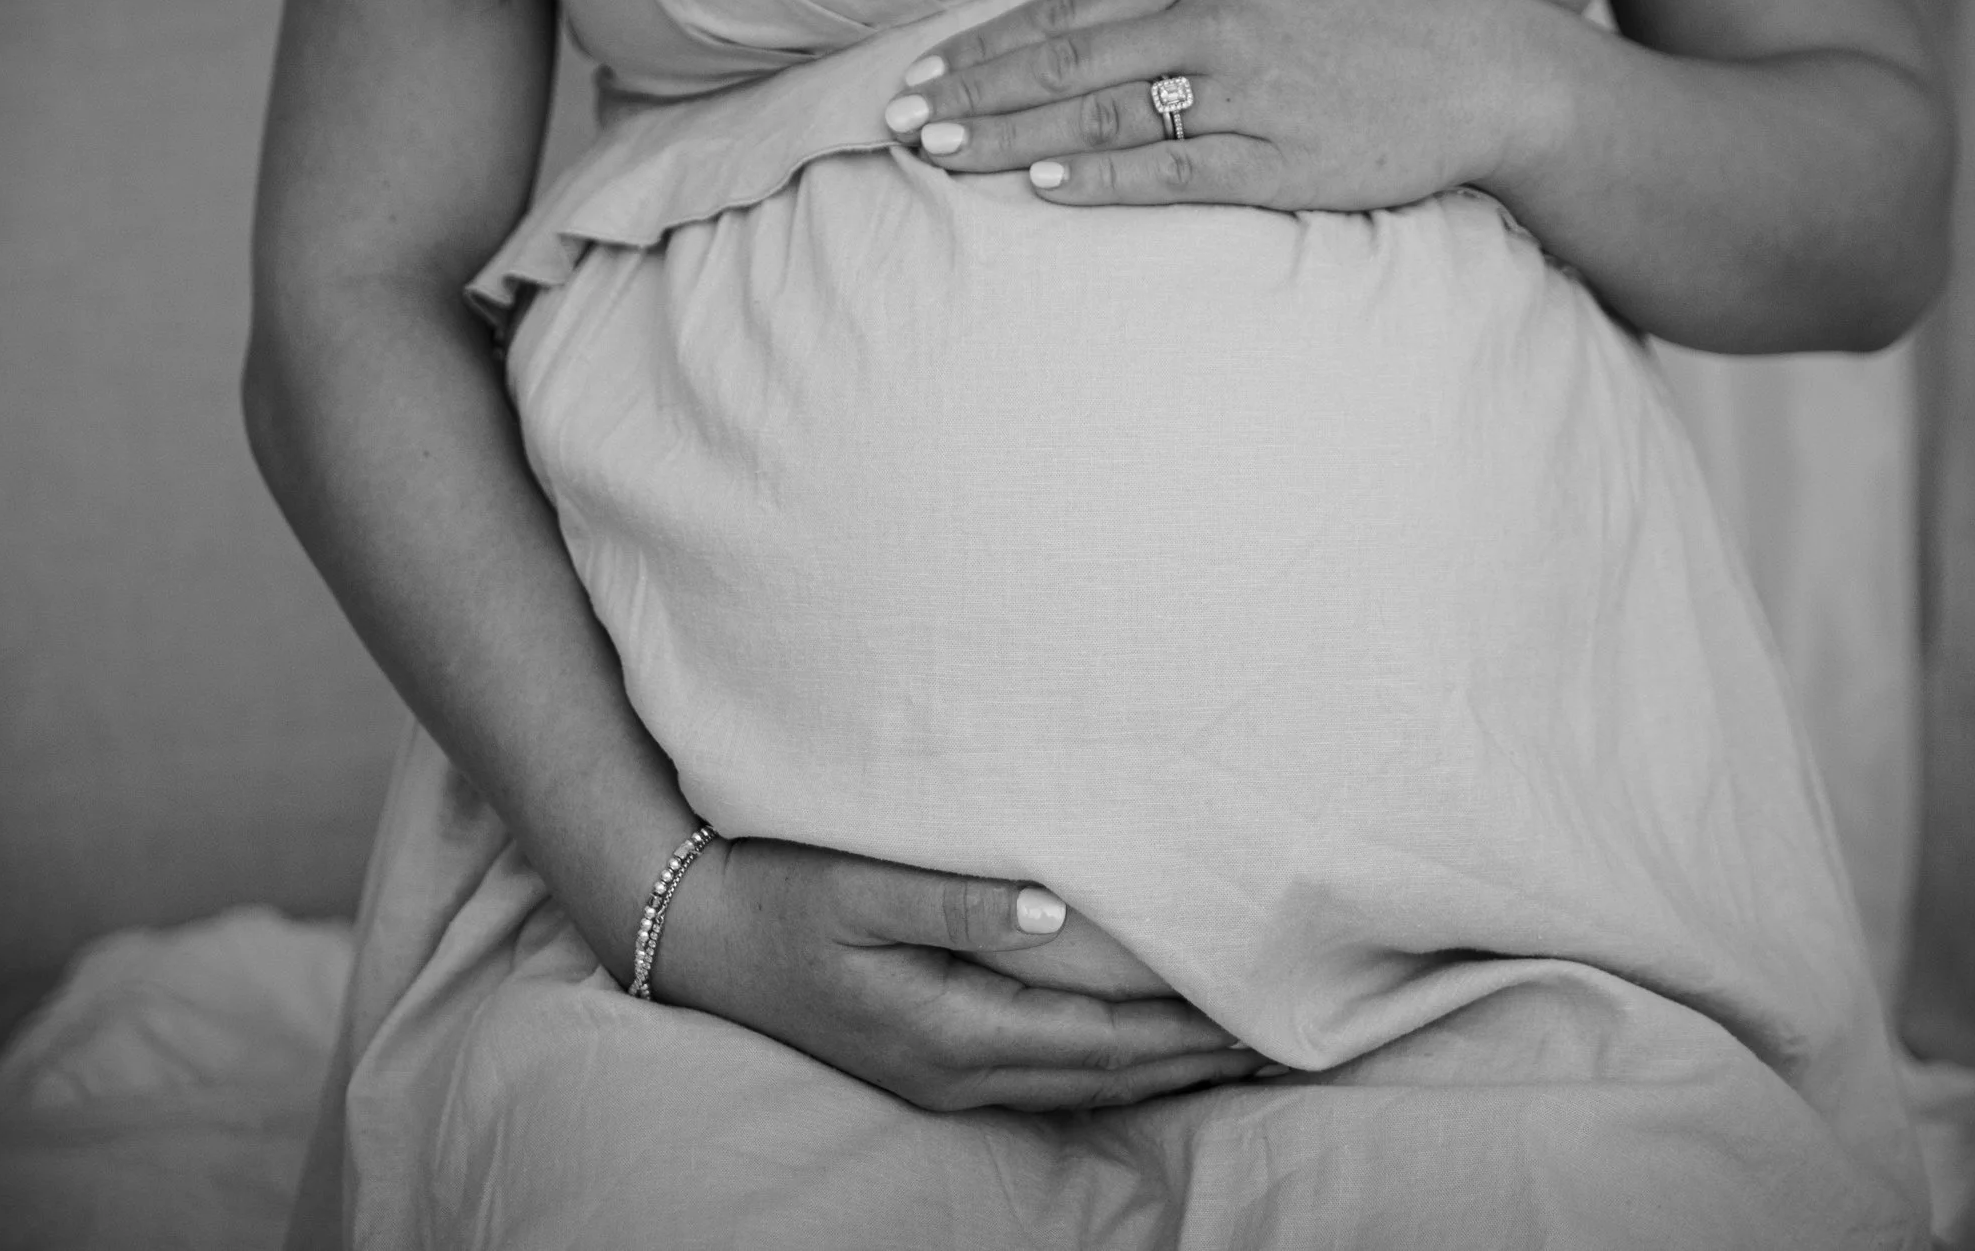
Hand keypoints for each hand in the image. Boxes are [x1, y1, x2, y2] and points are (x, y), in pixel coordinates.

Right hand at [655, 837, 1264, 1112]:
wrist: (692, 932)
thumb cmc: (776, 893)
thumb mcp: (859, 888)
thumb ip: (955, 902)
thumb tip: (1050, 912)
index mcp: (950, 1031)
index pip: (1101, 1041)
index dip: (1185, 1032)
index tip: (1260, 1012)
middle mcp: (955, 1073)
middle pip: (1105, 1076)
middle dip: (1195, 1060)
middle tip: (1282, 1038)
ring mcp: (939, 1080)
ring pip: (1080, 1086)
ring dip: (1160, 1069)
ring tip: (1232, 1047)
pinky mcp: (927, 1064)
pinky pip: (1045, 1077)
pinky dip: (1109, 1065)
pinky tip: (1137, 1047)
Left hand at [881, 0, 1535, 210]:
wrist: (1475, 70)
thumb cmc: (1367, 5)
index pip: (1069, 10)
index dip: (987, 45)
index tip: (922, 74)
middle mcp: (1217, 25)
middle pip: (1070, 62)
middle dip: (974, 94)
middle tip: (900, 123)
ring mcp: (1247, 96)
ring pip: (1106, 116)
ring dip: (1014, 138)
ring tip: (943, 155)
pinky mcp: (1279, 163)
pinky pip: (1175, 172)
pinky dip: (1105, 179)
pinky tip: (1045, 185)